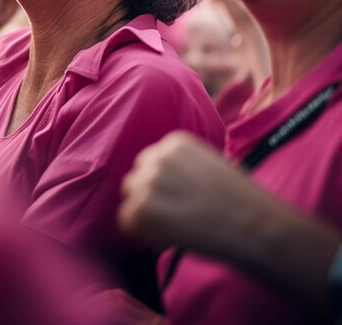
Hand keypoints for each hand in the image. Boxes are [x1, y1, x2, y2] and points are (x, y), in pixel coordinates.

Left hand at [118, 131, 254, 254]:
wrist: (254, 224)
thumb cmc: (239, 200)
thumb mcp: (209, 163)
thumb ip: (181, 164)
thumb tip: (158, 180)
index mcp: (175, 143)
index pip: (150, 162)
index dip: (162, 186)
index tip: (178, 201)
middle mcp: (158, 157)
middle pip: (137, 178)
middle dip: (151, 198)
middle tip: (174, 218)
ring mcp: (149, 181)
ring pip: (131, 200)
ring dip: (146, 216)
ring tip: (175, 228)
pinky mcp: (143, 207)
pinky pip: (127, 221)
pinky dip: (142, 233)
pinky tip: (165, 238)